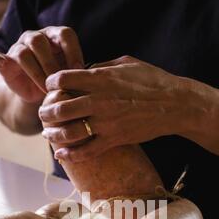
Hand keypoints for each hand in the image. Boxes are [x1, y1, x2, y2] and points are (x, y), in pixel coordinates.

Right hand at [0, 26, 83, 102]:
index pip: (64, 34)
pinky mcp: (4, 63)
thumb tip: (85, 77)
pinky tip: (1, 64)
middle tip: (59, 84)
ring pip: (22, 53)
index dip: (73, 52)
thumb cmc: (59, 84)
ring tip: (45, 89)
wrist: (37, 94)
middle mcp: (35, 38)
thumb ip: (77, 74)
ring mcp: (18, 48)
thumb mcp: (71, 78)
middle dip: (51, 65)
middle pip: (39, 42)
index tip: (79, 72)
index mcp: (55, 37)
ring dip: (35, 73)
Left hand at [39, 56, 193, 161]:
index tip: (50, 87)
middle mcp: (99, 101)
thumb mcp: (126, 63)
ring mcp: (106, 123)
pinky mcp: (115, 140)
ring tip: (48, 133)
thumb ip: (101, 67)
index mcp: (100, 79)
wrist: (175, 105)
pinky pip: (87, 151)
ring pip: (69, 132)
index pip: (63, 79)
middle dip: (46, 112)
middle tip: (43, 114)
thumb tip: (84, 71)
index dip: (51, 83)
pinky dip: (70, 155)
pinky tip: (60, 154)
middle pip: (60, 108)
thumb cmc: (153, 80)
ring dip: (53, 134)